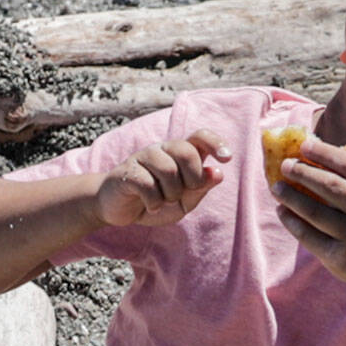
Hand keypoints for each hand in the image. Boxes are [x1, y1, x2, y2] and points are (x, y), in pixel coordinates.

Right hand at [92, 130, 229, 227]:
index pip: (200, 136)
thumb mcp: (184, 202)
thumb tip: (217, 173)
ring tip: (164, 201)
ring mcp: (143, 158)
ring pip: (168, 169)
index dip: (216, 143)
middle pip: (186, 151)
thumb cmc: (154, 201)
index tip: (226, 158)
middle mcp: (163, 150)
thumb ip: (200, 188)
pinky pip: (147, 184)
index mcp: (180, 153)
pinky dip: (154, 202)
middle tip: (184, 193)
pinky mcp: (126, 171)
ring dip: (171, 194)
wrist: (119, 209)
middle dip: (192, 179)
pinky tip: (150, 206)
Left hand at [272, 137, 345, 293]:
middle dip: (304, 173)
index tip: (304, 145)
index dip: (326, 153)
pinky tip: (282, 211)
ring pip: (315, 211)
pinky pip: (309, 236)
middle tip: (285, 165)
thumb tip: (314, 157)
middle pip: (330, 186)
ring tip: (277, 187)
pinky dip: (292, 222)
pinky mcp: (339, 258)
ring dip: (291, 197)